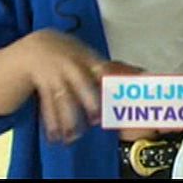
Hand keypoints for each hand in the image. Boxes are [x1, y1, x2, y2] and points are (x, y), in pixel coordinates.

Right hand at [22, 29, 141, 143]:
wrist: (37, 44)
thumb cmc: (72, 53)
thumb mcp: (91, 57)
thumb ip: (118, 68)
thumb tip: (144, 74)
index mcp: (88, 58)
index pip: (103, 69)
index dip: (112, 81)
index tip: (122, 94)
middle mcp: (72, 65)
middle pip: (81, 83)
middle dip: (89, 101)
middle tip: (95, 121)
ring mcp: (56, 74)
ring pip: (62, 98)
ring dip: (68, 118)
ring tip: (73, 137)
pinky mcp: (43, 85)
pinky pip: (47, 105)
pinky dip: (51, 122)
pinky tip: (55, 137)